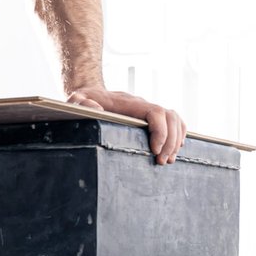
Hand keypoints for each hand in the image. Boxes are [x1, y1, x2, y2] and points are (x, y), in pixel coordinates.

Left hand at [67, 87, 186, 164]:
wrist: (91, 93)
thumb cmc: (84, 100)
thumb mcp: (76, 99)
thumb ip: (80, 103)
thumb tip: (95, 108)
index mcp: (128, 102)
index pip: (155, 112)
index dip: (160, 131)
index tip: (155, 150)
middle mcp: (142, 104)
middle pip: (170, 117)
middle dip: (170, 142)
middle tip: (161, 162)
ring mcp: (148, 109)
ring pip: (175, 119)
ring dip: (176, 140)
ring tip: (168, 160)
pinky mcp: (151, 116)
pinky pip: (174, 121)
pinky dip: (179, 134)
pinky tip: (175, 149)